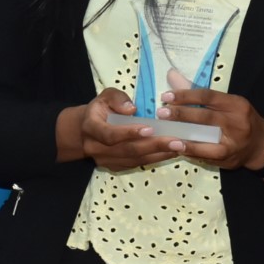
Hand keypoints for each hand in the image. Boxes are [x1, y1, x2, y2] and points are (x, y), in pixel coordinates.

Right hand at [60, 88, 184, 170]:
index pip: (110, 134)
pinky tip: (170, 153)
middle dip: (154, 146)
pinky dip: (155, 159)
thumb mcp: (105, 96)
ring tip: (179, 147)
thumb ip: (117, 98)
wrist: (84, 131)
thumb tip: (132, 109)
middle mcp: (97, 147)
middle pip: (128, 150)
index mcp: (92, 127)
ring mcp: (106, 160)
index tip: (150, 129)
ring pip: (134, 160)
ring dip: (159, 155)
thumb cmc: (100, 110)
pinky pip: (136, 165)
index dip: (129, 133)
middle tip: (176, 141)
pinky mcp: (115, 166)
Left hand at [156, 88, 263, 171]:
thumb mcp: (225, 102)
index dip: (186, 95)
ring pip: (207, 138)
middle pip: (206, 117)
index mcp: (235, 103)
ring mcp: (234, 141)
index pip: (208, 96)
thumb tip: (171, 76)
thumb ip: (198, 93)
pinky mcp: (229, 157)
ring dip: (185, 137)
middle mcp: (236, 121)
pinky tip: (177, 148)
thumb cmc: (240, 119)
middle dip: (182, 115)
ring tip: (167, 136)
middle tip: (161, 114)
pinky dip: (192, 151)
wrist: (262, 144)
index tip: (166, 96)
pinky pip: (208, 154)